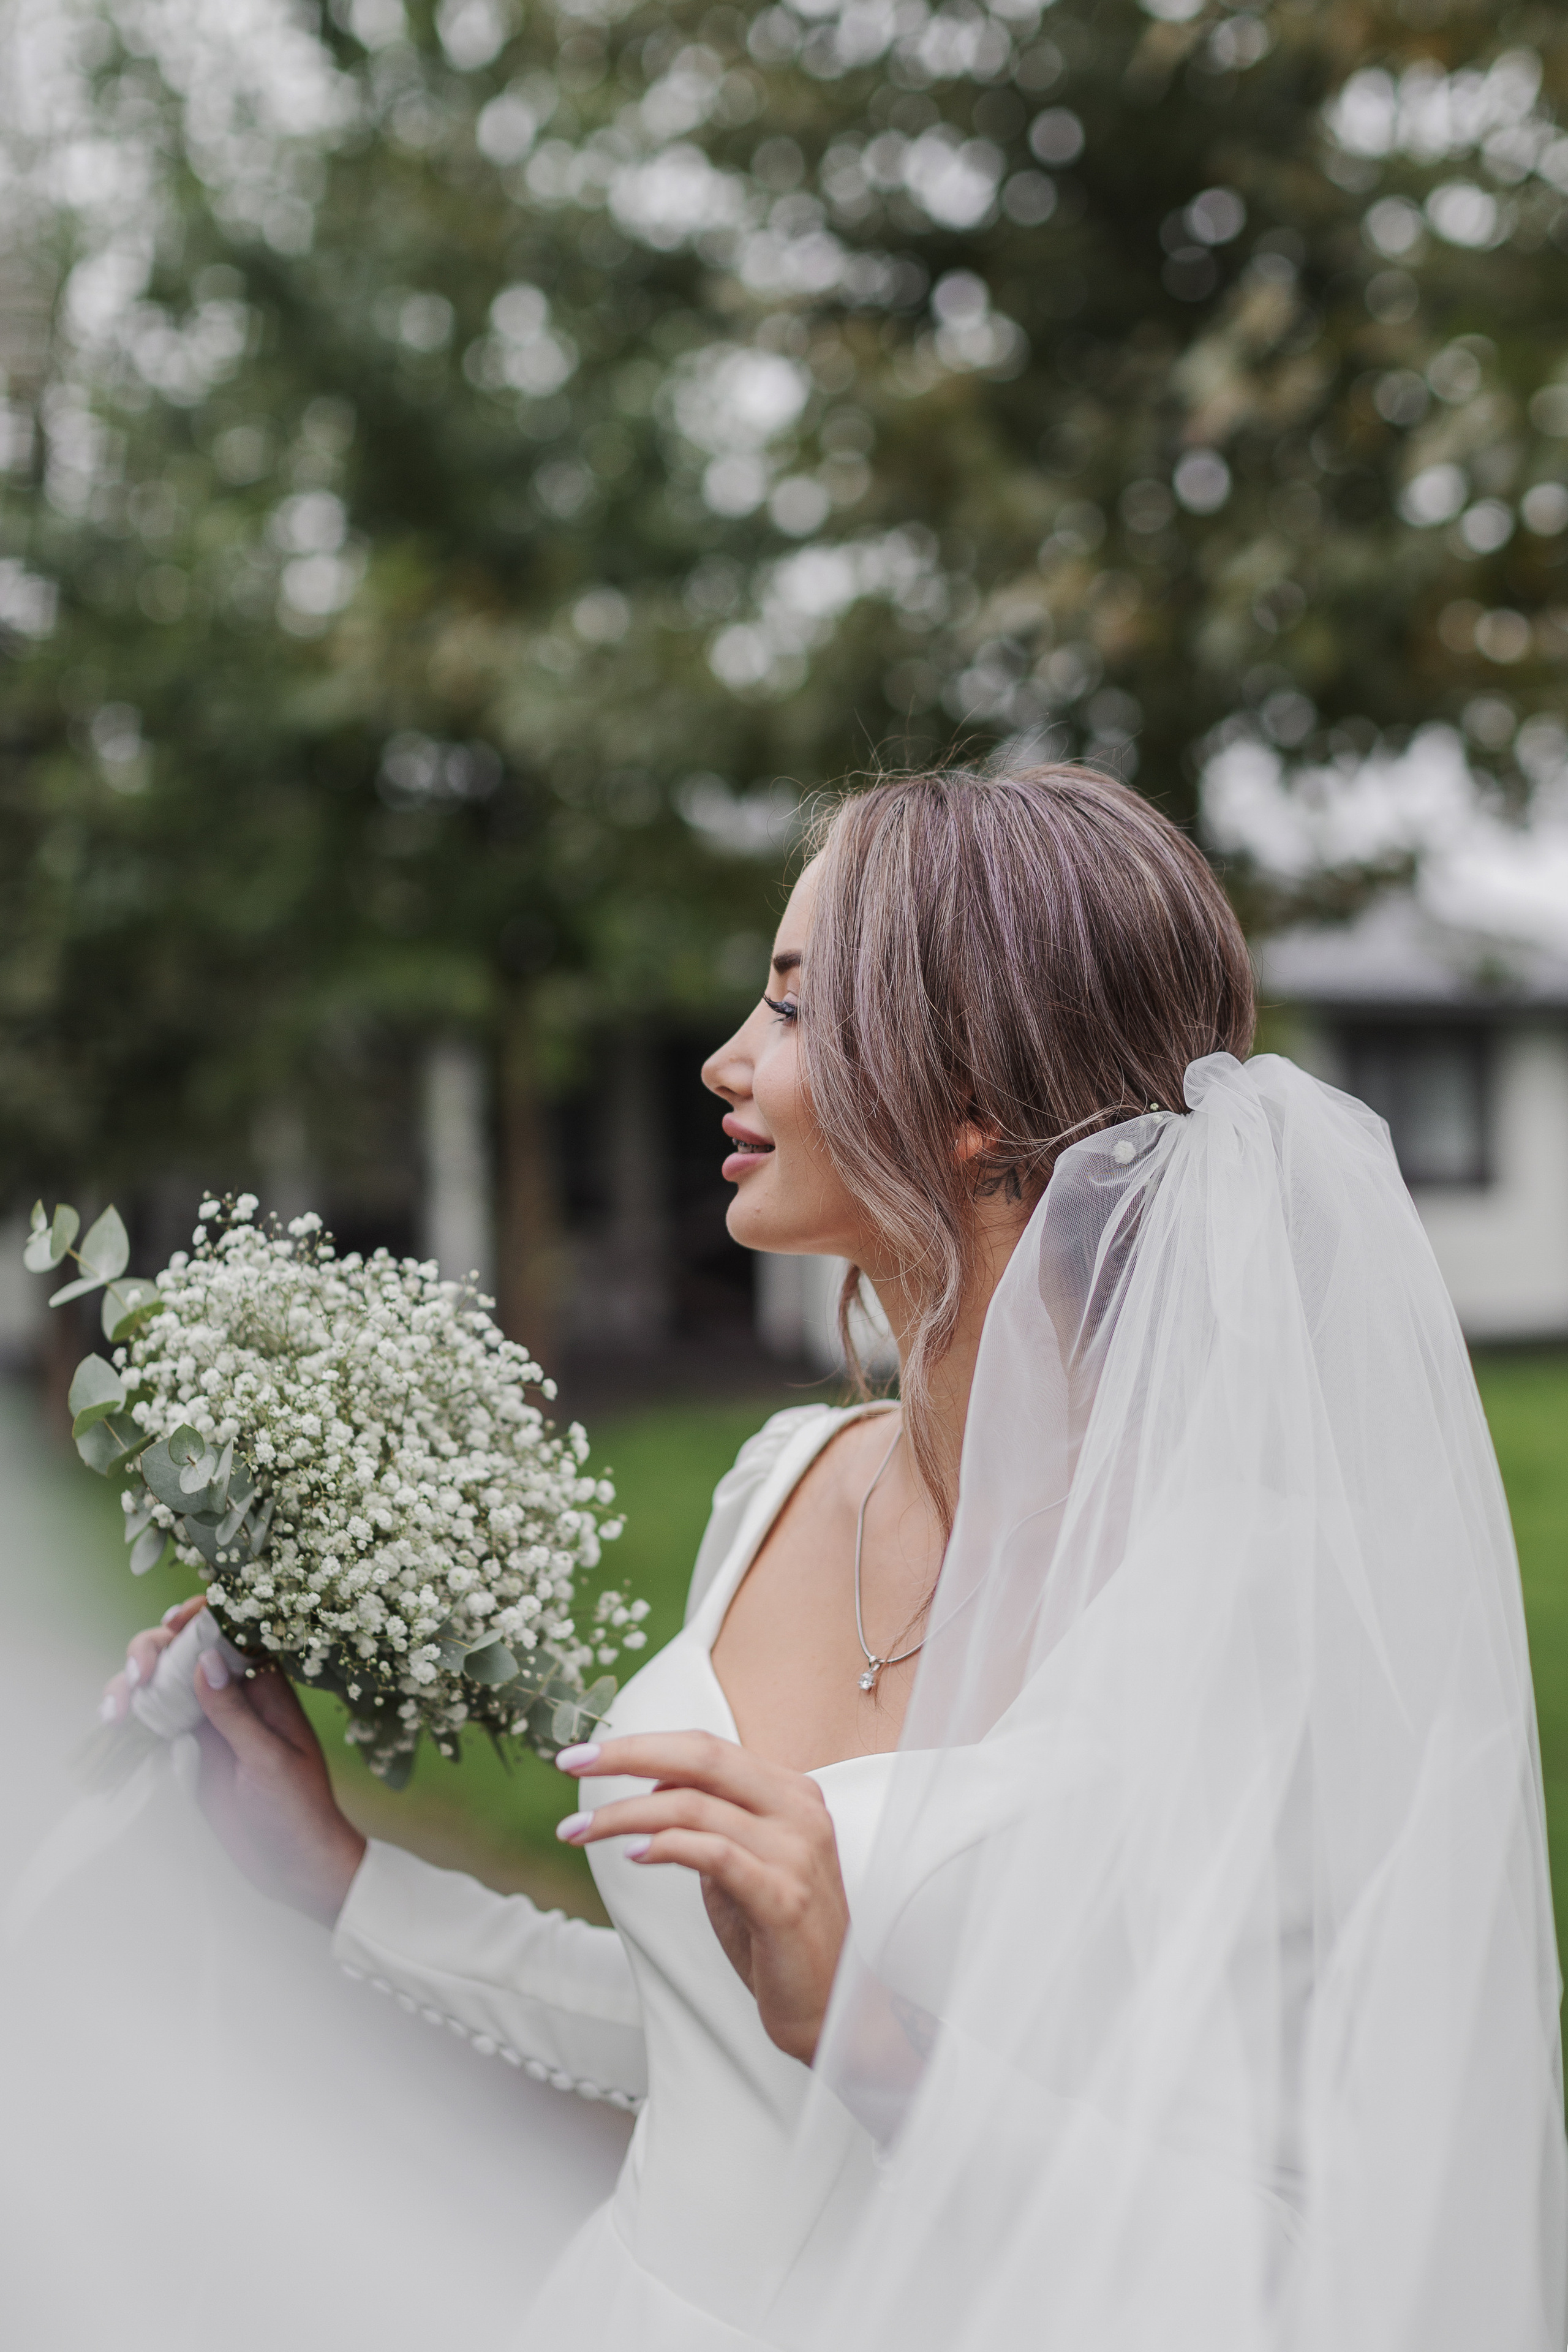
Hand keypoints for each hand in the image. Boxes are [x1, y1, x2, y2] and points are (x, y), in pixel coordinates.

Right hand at [102, 1600, 366, 1927]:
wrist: (291, 1866)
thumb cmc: (297, 1810)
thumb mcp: (269, 1761)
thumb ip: (235, 1713)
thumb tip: (204, 1658)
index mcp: (267, 1687)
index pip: (233, 1631)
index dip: (202, 1615)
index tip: (173, 1621)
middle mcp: (233, 1695)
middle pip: (185, 1650)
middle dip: (155, 1650)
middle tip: (138, 1675)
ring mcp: (206, 1722)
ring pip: (162, 1683)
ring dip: (132, 1684)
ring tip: (117, 1707)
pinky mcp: (185, 1751)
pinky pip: (151, 1720)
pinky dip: (129, 1716)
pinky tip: (113, 1721)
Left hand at [556, 1732, 847, 2064]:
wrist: (829, 2007)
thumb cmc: (776, 1935)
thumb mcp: (739, 1864)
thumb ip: (707, 1819)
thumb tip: (653, 1779)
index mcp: (790, 1792)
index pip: (707, 1747)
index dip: (643, 1743)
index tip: (586, 1753)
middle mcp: (799, 1809)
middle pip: (702, 1757)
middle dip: (627, 1755)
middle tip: (571, 1764)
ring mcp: (796, 1852)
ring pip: (695, 1806)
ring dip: (625, 1814)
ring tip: (579, 1830)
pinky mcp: (784, 1898)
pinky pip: (714, 1854)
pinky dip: (666, 1846)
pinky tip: (633, 1855)